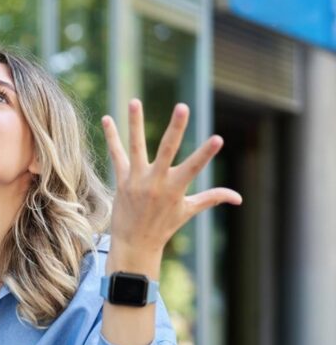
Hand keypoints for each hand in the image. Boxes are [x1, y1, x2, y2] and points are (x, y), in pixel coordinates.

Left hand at [101, 100, 241, 257]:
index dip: (206, 153)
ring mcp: (136, 180)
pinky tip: (106, 118)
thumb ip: (212, 197)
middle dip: (176, 128)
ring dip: (135, 123)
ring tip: (135, 101)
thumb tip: (239, 197)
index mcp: (175, 188)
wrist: (134, 244)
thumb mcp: (188, 211)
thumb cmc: (164, 226)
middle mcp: (156, 182)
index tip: (218, 139)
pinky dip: (111, 137)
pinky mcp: (121, 180)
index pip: (195, 167)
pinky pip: (116, 154)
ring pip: (136, 147)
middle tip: (183, 106)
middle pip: (167, 150)